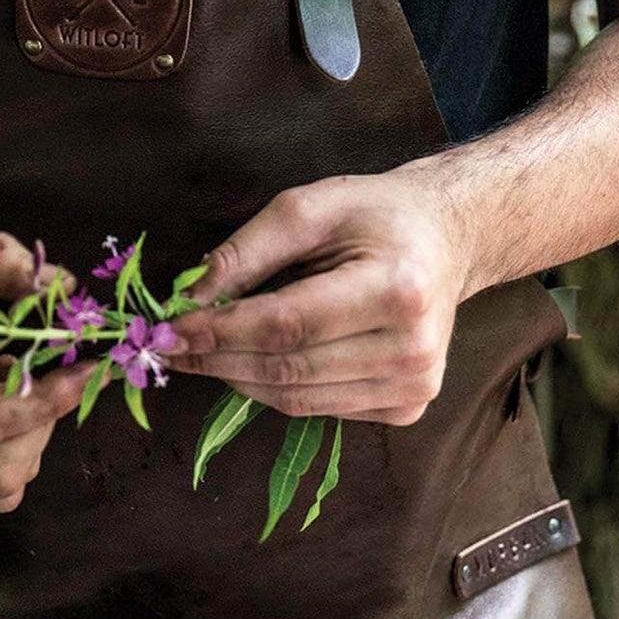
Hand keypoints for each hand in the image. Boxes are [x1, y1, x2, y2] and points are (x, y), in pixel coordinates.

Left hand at [165, 169, 470, 424]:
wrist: (448, 239)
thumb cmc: (378, 217)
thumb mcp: (311, 209)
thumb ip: (246, 252)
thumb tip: (189, 300)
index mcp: (396, 289)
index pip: (285, 325)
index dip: (221, 332)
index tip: (171, 329)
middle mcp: (411, 347)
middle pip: (286, 370)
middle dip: (218, 359)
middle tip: (172, 347)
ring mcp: (414, 385)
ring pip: (296, 401)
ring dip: (239, 379)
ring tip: (206, 353)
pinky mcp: (407, 407)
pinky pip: (319, 410)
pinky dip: (277, 390)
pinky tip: (260, 363)